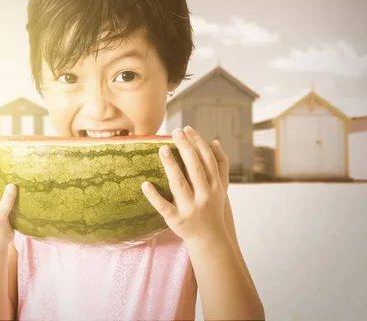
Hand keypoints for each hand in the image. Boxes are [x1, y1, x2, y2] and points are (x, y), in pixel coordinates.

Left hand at [142, 126, 228, 242]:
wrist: (209, 238)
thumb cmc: (213, 206)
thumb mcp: (221, 187)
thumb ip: (220, 164)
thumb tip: (215, 141)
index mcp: (215, 186)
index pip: (207, 160)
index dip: (197, 143)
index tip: (186, 129)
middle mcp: (204, 196)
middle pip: (194, 168)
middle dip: (185, 148)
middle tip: (174, 131)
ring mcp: (190, 208)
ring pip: (179, 184)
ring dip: (171, 166)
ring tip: (162, 149)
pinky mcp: (175, 220)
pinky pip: (163, 206)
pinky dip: (154, 196)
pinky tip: (145, 184)